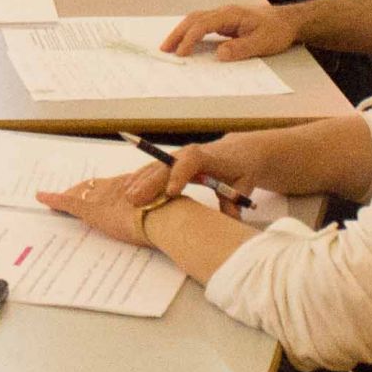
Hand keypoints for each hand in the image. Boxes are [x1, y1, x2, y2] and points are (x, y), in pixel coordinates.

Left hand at [37, 170, 164, 244]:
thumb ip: (163, 211)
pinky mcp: (90, 209)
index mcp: (134, 186)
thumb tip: (173, 219)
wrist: (165, 217)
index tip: (97, 191)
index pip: (113, 186)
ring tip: (55, 197)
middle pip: (94, 186)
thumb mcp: (167, 210)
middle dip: (83, 190)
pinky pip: (66, 201)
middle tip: (72, 193)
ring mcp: (102, 197)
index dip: (103, 189)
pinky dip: (53, 198)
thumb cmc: (172, 217)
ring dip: (68, 195)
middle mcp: (115, 186)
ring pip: (79, 193)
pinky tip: (42, 197)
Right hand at [120, 132, 265, 212]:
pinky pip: (154, 169)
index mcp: (208, 157)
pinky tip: (129, 188)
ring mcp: (178, 157)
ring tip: (127, 196)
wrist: (240, 152)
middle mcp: (189, 154)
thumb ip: (235, 203)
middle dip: (150, 182)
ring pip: (156, 167)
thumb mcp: (243, 186)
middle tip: (136, 199)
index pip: (191, 162)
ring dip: (141, 181)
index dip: (179, 175)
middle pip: (166, 166)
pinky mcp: (172, 163)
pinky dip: (141, 178)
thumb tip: (230, 220)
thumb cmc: (241, 169)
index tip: (171, 193)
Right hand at [161, 3, 296, 59]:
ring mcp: (224, 16)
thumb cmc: (277, 30)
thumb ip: (241, 48)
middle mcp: (224, 12)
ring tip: (170, 47)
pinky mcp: (225, 22)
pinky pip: (203, 25)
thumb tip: (219, 55)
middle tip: (164, 49)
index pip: (203, 25)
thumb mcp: (263, 42)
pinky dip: (191, 32)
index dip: (190, 39)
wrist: (288, 21)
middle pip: (194, 19)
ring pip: (196, 20)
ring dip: (182, 32)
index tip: (181, 54)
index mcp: (231, 14)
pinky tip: (186, 42)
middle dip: (177, 33)